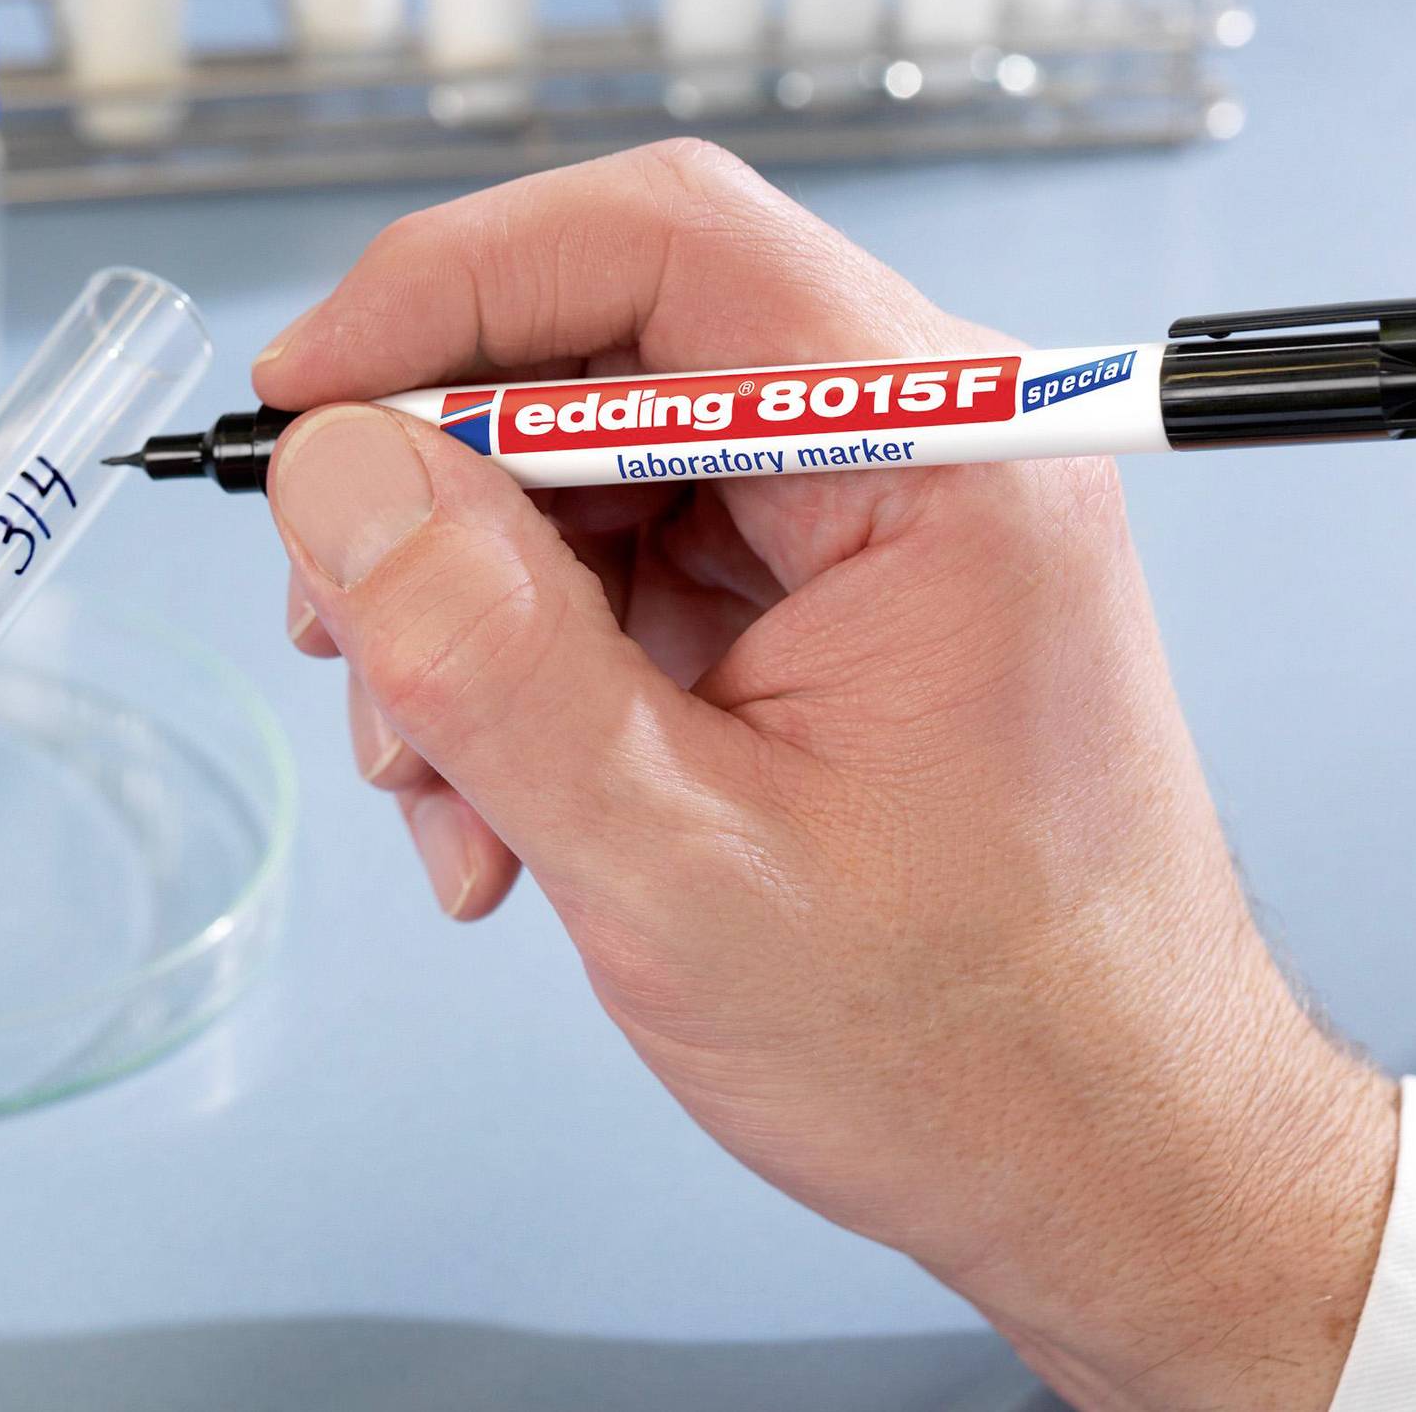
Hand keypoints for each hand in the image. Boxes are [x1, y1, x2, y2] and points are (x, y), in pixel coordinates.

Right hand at [257, 143, 1397, 1411]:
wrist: (1115, 1169)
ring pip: (582, 470)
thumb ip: (494, 663)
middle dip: (438, 498)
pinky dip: (522, 673)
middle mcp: (917, 446)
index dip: (451, 285)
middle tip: (338, 637)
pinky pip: (615, 565)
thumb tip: (335, 474)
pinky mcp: (818, 594)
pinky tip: (502, 816)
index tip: (300, 392)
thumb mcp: (687, 870)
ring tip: (441, 795)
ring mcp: (864, 520)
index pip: (668, 246)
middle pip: (602, 352)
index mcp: (946, 458)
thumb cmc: (977, 1051)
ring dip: (465, 617)